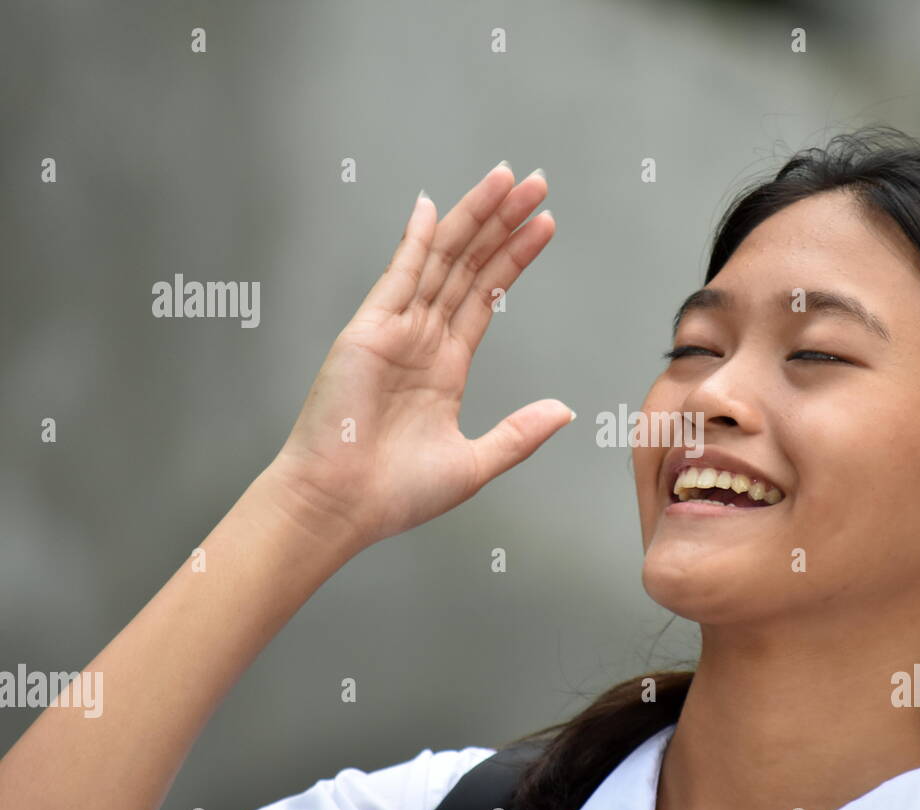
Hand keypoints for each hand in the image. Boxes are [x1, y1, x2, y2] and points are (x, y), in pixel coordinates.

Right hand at [269, 163, 571, 549]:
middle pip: (470, 265)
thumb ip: (520, 432)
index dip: (515, 258)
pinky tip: (434, 206)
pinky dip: (415, 240)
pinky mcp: (368, 332)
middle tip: (536, 183)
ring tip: (507, 179)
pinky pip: (397, 276)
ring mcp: (395, 332)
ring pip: (442, 260)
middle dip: (503, 223)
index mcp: (446, 367)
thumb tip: (565, 411)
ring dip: (474, 218)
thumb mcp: (476, 463)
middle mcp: (422, 340)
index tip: (544, 224)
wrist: (342, 507)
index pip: (487, 296)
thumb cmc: (396, 494)